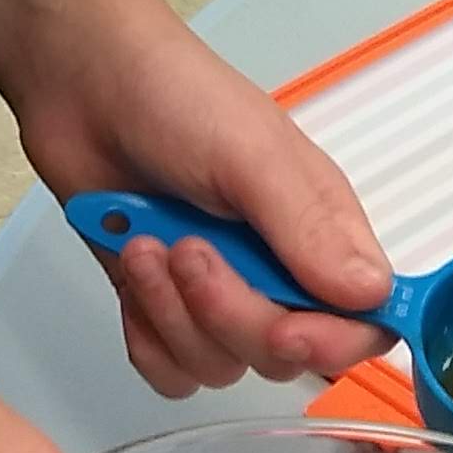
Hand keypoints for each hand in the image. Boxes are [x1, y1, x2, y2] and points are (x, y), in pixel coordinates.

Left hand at [15, 0, 395, 400]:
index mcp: (320, 229)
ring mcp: (217, 290)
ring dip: (175, 314)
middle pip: (283, 355)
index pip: (362, 322)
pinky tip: (134, 272)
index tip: (289, 328)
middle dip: (231, 315)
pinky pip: (170, 370)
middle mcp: (275, 268)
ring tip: (149, 244)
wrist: (81, 82)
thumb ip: (308, 226)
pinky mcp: (161, 305)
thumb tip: (371, 294)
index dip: (332, 341)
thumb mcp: (250, 153)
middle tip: (190, 249)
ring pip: (221, 365)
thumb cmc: (174, 96)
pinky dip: (147, 334)